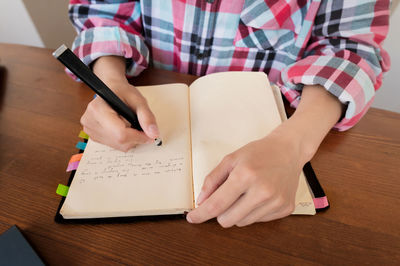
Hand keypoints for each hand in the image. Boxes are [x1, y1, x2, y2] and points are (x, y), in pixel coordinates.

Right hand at [80, 79, 158, 151]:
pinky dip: (124, 140)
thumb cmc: (123, 93)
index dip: (138, 137)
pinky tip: (123, 127)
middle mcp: (90, 122)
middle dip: (136, 137)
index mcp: (98, 109)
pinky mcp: (93, 137)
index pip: (120, 133)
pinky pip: (115, 146)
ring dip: (131, 139)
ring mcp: (90, 131)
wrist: (111, 90)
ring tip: (130, 123)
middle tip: (140, 125)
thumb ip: (147, 116)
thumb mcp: (138, 100)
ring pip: (119, 146)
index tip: (149, 135)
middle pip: (120, 141)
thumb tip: (153, 134)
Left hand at [186, 84, 343, 226]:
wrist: (289, 150)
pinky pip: (258, 221)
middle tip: (225, 198)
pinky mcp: (285, 208)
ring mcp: (276, 202)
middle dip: (220, 212)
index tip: (192, 218)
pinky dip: (253, 212)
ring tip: (245, 193)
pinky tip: (259, 196)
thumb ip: (212, 180)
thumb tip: (201, 201)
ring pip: (242, 223)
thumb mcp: (231, 159)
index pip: (217, 204)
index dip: (201, 214)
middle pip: (227, 220)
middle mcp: (262, 191)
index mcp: (245, 175)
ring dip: (237, 212)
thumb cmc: (258, 153)